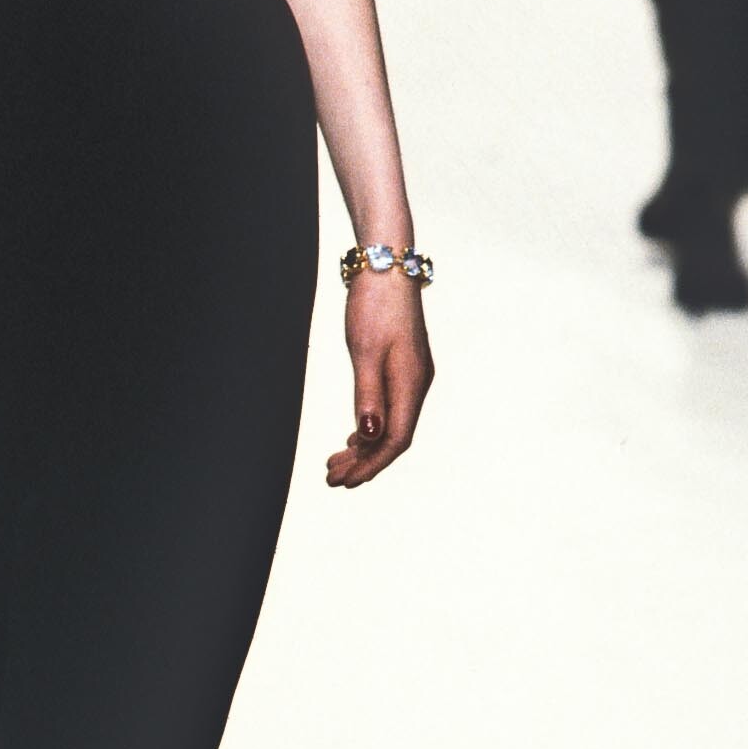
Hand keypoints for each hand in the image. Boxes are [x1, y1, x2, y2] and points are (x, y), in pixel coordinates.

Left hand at [326, 273, 432, 488]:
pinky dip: (370, 427)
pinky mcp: (403, 367)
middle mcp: (416, 384)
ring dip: (364, 447)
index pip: (396, 440)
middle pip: (394, 438)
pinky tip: (353, 437)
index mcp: (410, 383)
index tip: (344, 481)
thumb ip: (367, 394)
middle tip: (331, 478)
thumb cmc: (374, 306)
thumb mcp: (364, 350)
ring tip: (335, 463)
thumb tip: (368, 435)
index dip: (371, 465)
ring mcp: (412, 376)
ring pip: (391, 424)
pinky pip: (390, 409)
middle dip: (364, 462)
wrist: (386, 267)